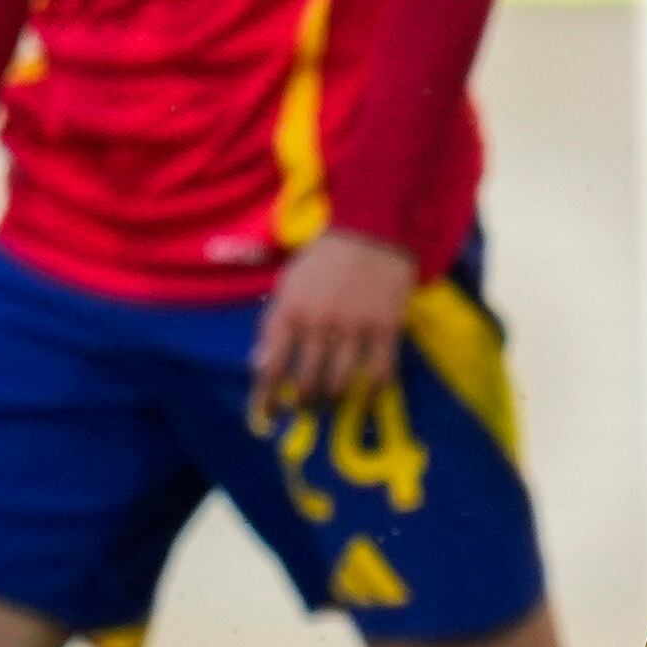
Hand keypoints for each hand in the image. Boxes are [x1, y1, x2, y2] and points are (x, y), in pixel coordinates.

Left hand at [253, 230, 418, 421]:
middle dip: (304, 404)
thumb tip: (261, 365)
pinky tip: (365, 400)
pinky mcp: (386, 329)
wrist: (372, 231)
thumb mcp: (288, 285)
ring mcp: (354, 327)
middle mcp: (319, 323)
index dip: (268, 398)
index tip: (270, 416)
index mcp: (289, 311)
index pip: (272, 367)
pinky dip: (370, 394)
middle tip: (306, 409)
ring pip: (340, 383)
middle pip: (307, 382)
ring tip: (331, 405)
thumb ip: (274, 324)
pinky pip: (378, 374)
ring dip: (333, 402)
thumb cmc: (324, 259)